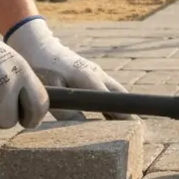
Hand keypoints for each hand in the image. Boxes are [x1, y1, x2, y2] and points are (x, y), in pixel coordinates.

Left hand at [5, 16, 133, 120]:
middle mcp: (98, 74)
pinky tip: (112, 117)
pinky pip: (109, 90)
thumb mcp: (51, 91)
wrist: (39, 48)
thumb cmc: (42, 69)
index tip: (134, 129)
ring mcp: (98, 73)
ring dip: (123, 108)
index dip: (123, 116)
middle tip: (138, 131)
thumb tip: (82, 130)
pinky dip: (113, 103)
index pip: (112, 101)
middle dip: (130, 112)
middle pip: (121, 96)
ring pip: (117, 93)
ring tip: (130, 127)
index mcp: (89, 78)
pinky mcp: (93, 74)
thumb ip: (67, 111)